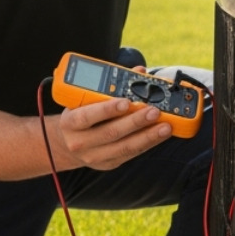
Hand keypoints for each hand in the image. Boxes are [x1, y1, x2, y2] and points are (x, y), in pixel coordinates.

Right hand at [50, 95, 170, 170]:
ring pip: (124, 147)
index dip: (107, 110)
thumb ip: (110, 86)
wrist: (69, 144)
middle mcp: (80, 142)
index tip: (126, 102)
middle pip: (110, 132)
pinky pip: (131, 154)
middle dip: (135, 122)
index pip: (87, 116)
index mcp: (70, 122)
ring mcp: (94, 156)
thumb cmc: (80, 115)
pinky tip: (160, 134)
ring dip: (148, 136)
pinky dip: (148, 143)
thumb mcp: (85, 100)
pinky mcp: (108, 164)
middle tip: (154, 111)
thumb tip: (139, 72)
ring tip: (165, 126)